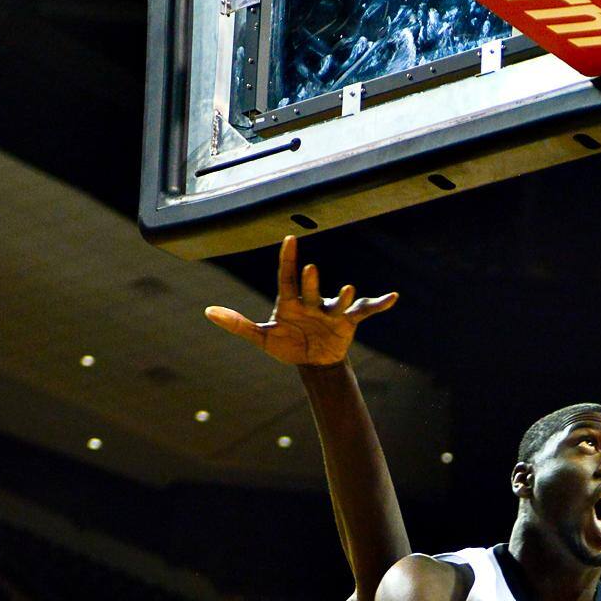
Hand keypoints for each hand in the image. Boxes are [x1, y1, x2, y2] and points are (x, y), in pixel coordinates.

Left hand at [205, 235, 396, 365]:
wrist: (312, 361)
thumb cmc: (287, 345)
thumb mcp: (262, 338)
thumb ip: (238, 325)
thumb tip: (208, 312)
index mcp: (291, 302)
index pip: (287, 277)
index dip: (287, 259)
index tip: (290, 239)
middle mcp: (312, 301)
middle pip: (310, 289)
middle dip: (310, 281)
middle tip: (309, 268)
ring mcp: (331, 310)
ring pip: (337, 301)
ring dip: (344, 297)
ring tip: (348, 290)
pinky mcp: (348, 321)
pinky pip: (365, 311)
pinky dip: (379, 304)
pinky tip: (392, 297)